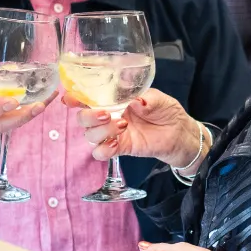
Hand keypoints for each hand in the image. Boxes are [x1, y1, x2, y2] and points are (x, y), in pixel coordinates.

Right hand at [75, 87, 202, 166]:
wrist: (180, 133)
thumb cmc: (167, 112)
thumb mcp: (158, 99)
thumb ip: (146, 98)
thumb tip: (134, 99)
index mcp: (114, 99)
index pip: (88, 98)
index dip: (75, 97)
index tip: (70, 98)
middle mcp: (109, 116)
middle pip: (83, 119)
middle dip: (88, 116)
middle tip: (107, 114)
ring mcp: (113, 133)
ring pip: (90, 135)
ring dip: (101, 130)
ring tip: (122, 125)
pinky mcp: (120, 148)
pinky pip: (100, 153)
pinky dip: (103, 149)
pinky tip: (116, 143)